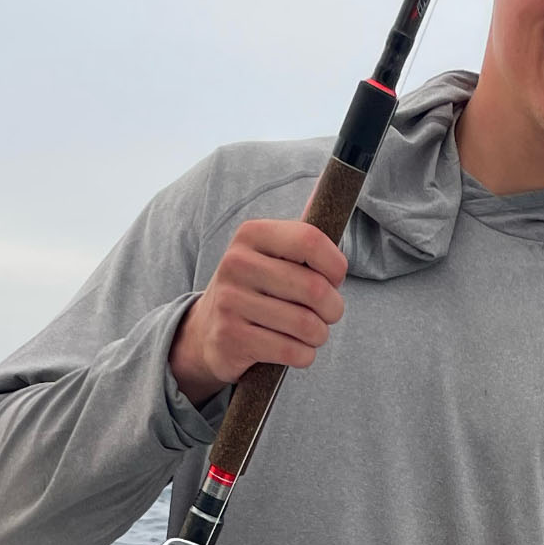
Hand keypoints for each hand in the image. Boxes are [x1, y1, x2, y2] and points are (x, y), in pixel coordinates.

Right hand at [169, 218, 347, 400]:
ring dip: (319, 335)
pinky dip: (304, 355)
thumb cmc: (256, 290)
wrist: (207, 332)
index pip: (311, 241)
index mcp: (251, 234)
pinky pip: (292, 351)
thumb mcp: (272, 256)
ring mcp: (230, 301)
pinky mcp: (231, 338)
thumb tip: (325, 189)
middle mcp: (236, 263)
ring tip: (312, 333)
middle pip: (314, 289)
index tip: (336, 279)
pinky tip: (296, 350)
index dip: (336, 266)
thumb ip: (302, 234)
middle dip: (333, 309)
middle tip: (328, 314)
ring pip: (306, 325)